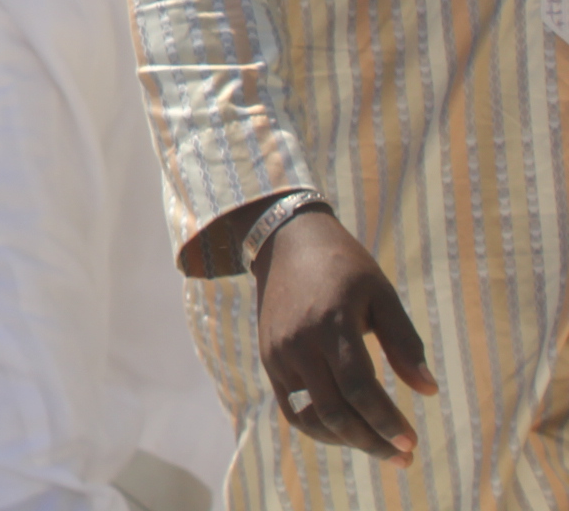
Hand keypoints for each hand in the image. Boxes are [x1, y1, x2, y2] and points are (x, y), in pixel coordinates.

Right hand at [255, 208, 436, 462]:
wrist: (285, 243)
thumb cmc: (344, 267)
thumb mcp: (382, 294)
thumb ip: (405, 343)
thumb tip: (428, 391)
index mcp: (332, 325)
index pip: (360, 389)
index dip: (387, 421)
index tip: (412, 441)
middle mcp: (300, 344)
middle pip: (335, 412)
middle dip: (372, 441)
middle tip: (402, 456)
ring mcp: (280, 354)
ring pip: (312, 416)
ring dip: (347, 439)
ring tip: (378, 445)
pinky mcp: (269, 359)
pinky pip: (292, 407)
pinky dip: (320, 425)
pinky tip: (347, 428)